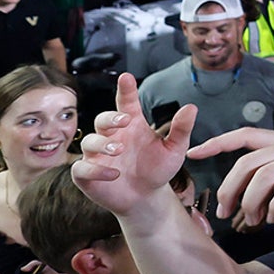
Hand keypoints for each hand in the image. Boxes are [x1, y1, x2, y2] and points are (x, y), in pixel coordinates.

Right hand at [73, 74, 196, 216]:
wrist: (147, 197)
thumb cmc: (158, 169)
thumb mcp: (174, 149)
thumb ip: (181, 129)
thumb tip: (191, 107)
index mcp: (132, 125)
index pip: (126, 103)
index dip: (126, 89)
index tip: (126, 77)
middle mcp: (112, 136)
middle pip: (102, 119)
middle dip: (110, 118)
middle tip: (124, 121)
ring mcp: (97, 155)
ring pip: (89, 141)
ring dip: (102, 143)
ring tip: (119, 149)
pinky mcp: (87, 175)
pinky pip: (82, 168)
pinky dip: (95, 170)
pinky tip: (114, 174)